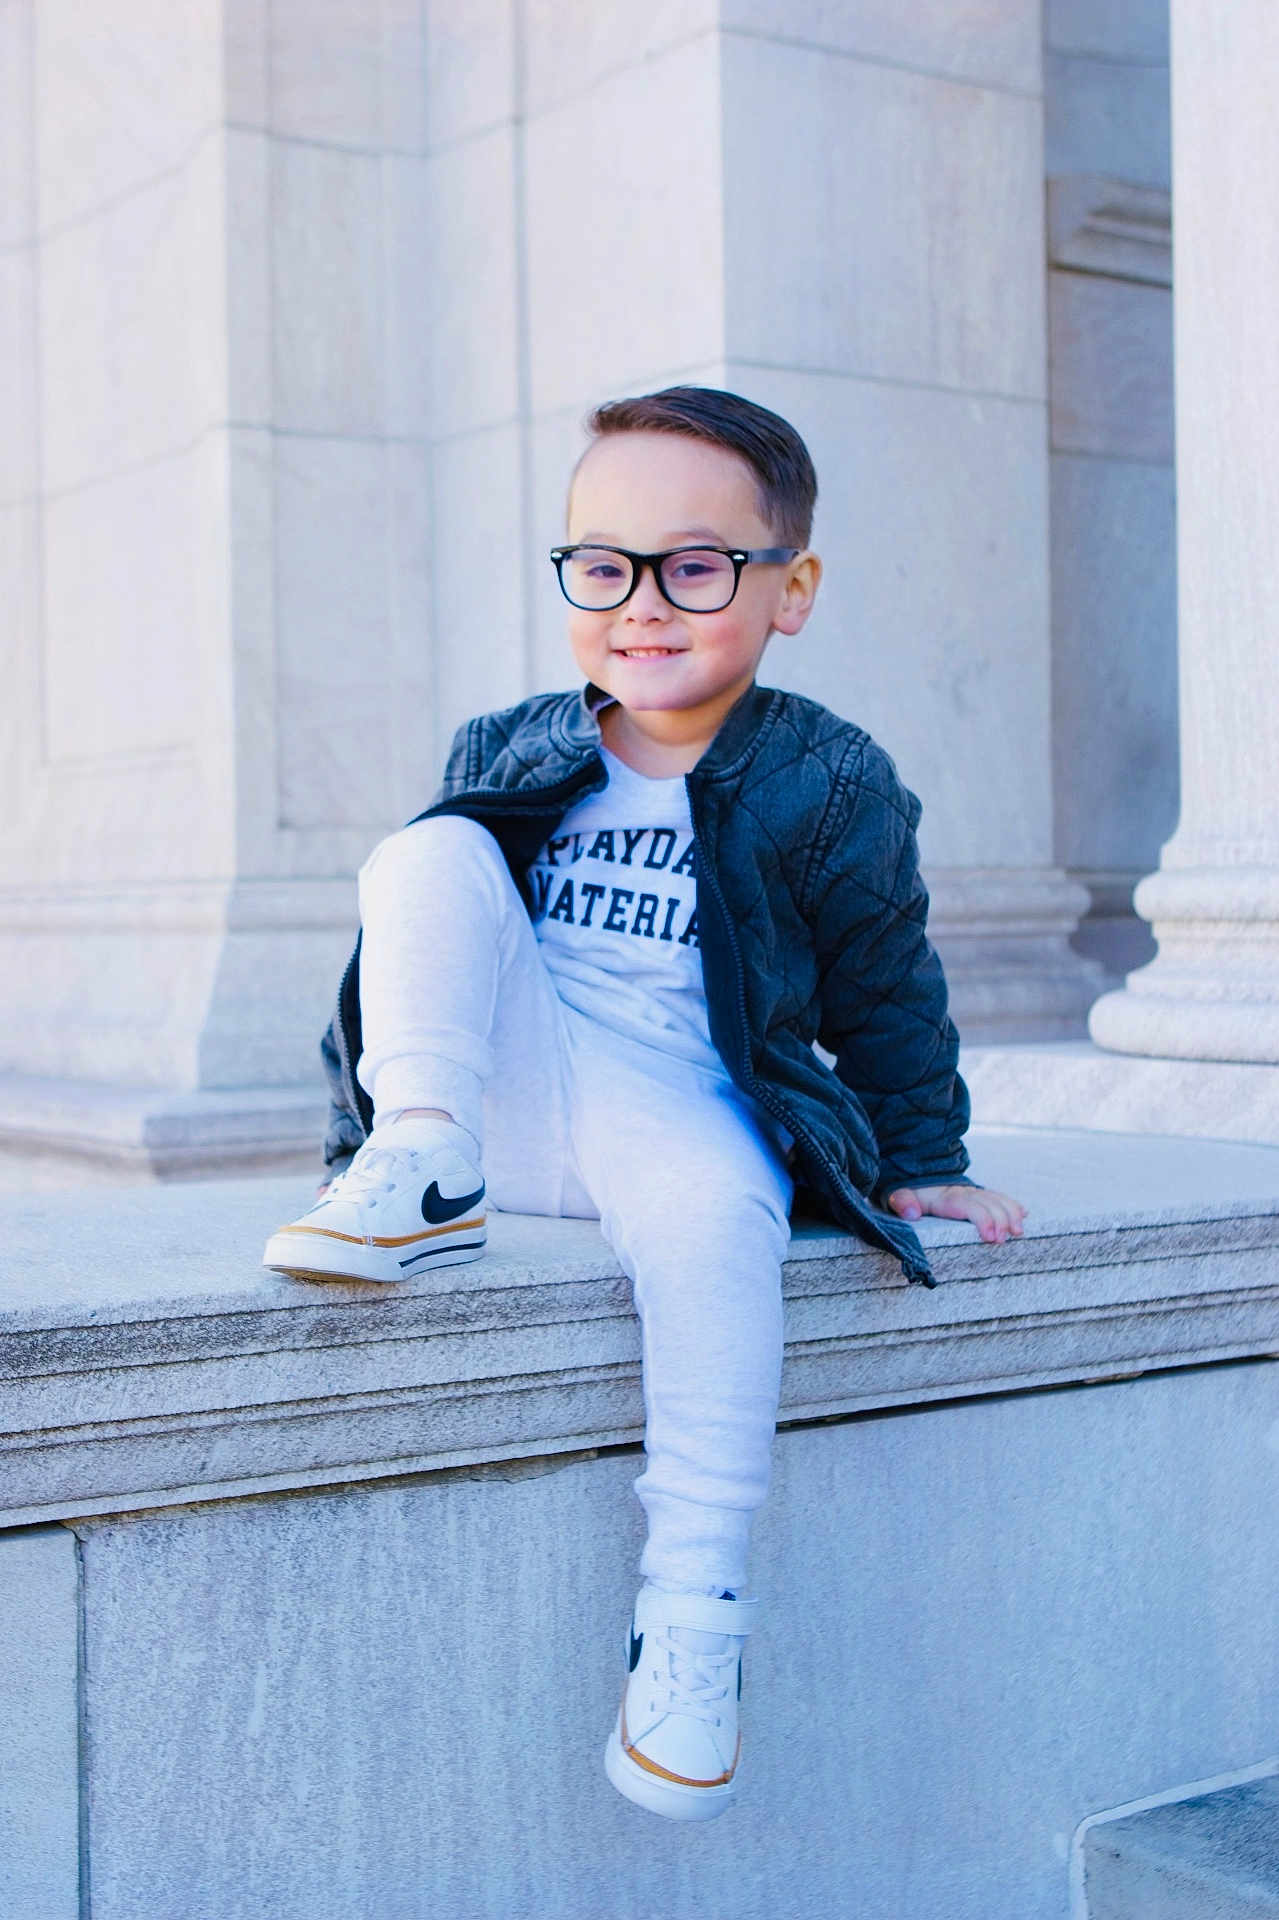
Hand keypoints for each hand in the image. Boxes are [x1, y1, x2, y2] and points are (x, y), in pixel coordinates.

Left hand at [885, 1184, 1026, 1244]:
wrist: (917, 1178)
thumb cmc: (911, 1194)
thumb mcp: (900, 1196)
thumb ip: (903, 1202)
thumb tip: (911, 1212)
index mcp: (947, 1197)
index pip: (970, 1207)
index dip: (983, 1220)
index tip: (990, 1237)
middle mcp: (964, 1193)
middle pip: (988, 1204)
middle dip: (1000, 1221)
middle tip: (1004, 1240)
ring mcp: (973, 1193)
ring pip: (997, 1200)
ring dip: (1011, 1214)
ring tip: (1018, 1231)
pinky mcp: (978, 1196)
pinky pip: (998, 1197)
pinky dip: (1012, 1205)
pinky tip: (1023, 1214)